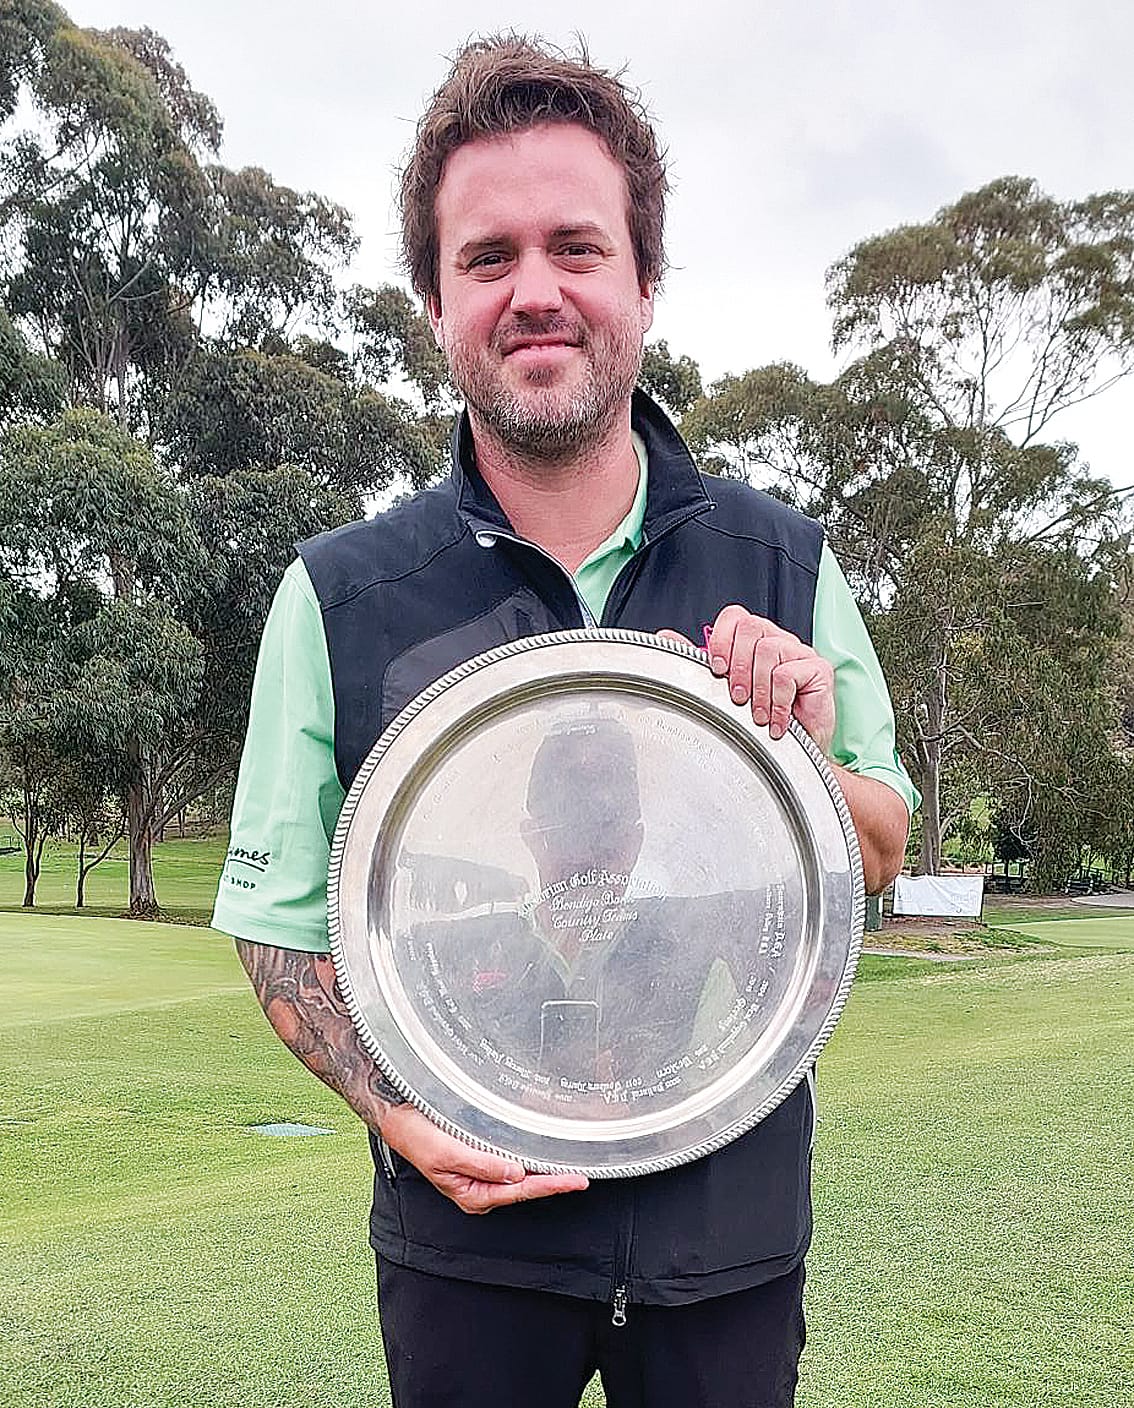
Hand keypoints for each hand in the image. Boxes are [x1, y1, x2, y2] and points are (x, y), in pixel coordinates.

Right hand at [380, 1102, 587, 1214]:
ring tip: (569, 1168)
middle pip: (525, 1188)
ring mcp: (482, 1174)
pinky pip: (511, 1160)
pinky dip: (529, 1158)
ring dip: (543, 1170)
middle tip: (580, 1177)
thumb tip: (514, 1174)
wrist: (401, 1120)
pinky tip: (542, 1153)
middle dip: (552, 1182)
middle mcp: (481, 1188)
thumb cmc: (418, 1138)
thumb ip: (482, 1164)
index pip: (520, 1192)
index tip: (573, 1182)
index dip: (549, 1186)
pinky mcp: (482, 1158)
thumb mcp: (447, 1153)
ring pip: (520, 1176)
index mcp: (473, 1194)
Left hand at [659, 606, 835, 754]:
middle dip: (738, 666)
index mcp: (754, 640)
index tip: (716, 668)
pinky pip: (789, 674)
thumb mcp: (723, 690)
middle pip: (752, 626)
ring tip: (757, 715)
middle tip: (736, 696)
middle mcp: (778, 640)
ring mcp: (800, 652)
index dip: (721, 639)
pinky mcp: (819, 669)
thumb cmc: (760, 721)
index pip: (735, 617)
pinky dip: (778, 702)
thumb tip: (665, 637)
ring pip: (769, 649)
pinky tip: (777, 722)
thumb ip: (697, 663)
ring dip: (757, 689)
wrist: (795, 753)